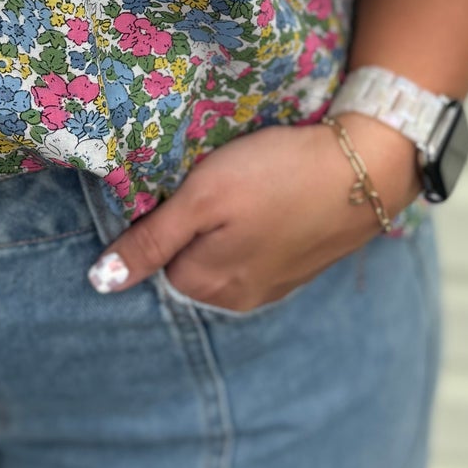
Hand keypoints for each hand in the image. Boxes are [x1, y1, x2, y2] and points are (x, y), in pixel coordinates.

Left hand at [88, 115, 422, 312]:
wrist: (367, 167)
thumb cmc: (277, 174)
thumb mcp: (203, 197)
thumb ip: (151, 239)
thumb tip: (100, 282)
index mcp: (205, 285)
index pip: (153, 256)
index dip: (165, 216)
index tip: (190, 187)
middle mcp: (236, 300)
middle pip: (188, 260)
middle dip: (194, 227)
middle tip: (222, 183)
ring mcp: (272, 288)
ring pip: (224, 256)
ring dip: (228, 228)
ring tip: (251, 188)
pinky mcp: (299, 269)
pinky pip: (258, 253)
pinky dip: (259, 229)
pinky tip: (275, 201)